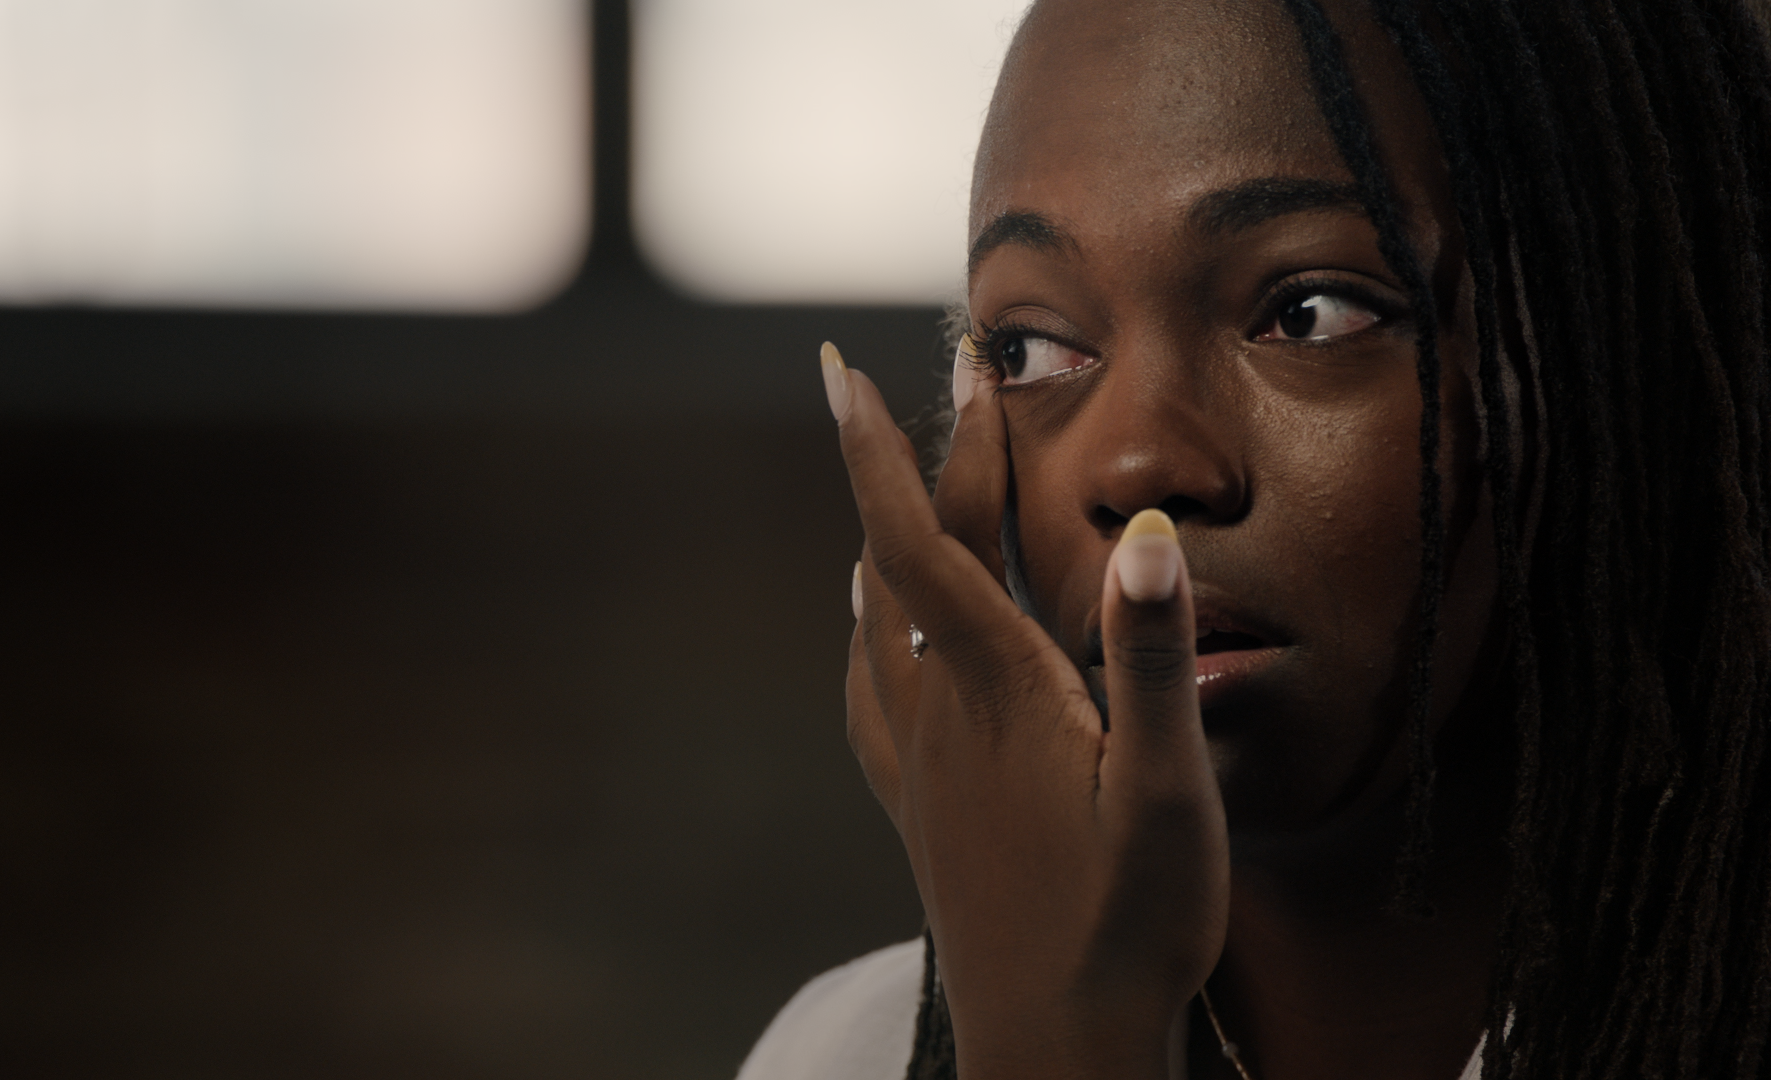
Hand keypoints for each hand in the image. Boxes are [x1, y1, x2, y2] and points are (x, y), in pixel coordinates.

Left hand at [824, 341, 1228, 1079]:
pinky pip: (872, 689)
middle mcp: (939, 713)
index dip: (881, 453)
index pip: (920, 542)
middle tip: (939, 373)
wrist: (1055, 1048)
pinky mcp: (921, 806)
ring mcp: (921, 762)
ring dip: (890, 533)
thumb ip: (1154, 664)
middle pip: (908, 561)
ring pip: (881, 617)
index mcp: (995, 692)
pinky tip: (868, 623)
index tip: (841, 370)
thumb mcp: (1165, 797)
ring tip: (897, 472)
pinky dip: (868, 626)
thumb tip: (1147, 538)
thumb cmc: (1129, 927)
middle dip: (914, 460)